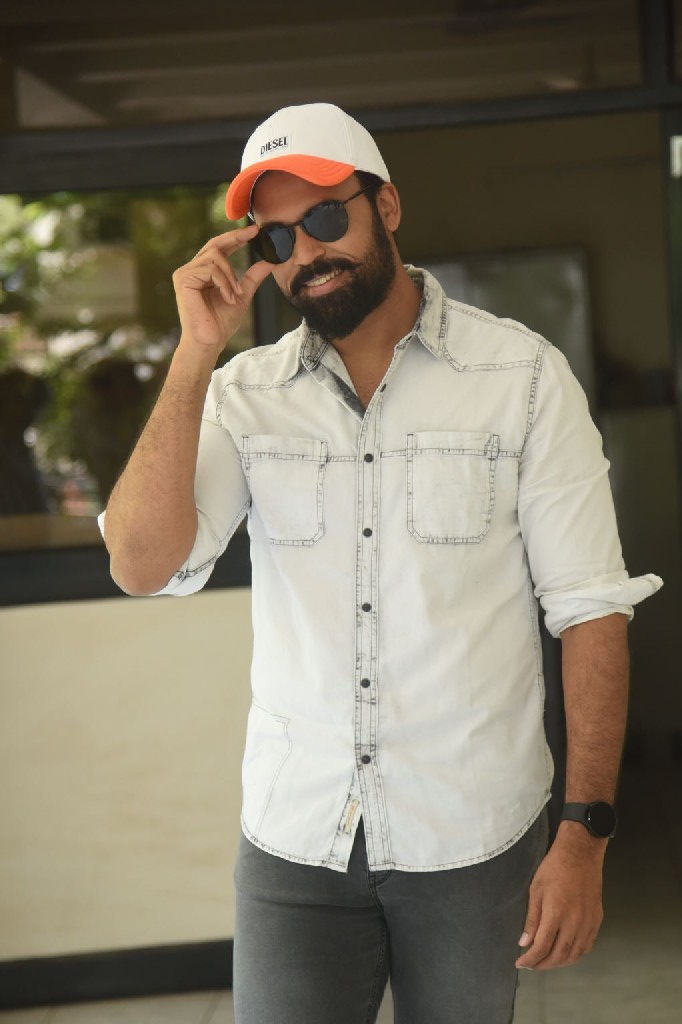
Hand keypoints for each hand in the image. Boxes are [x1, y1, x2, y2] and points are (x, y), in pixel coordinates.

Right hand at [172, 224, 272, 357]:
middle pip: (215, 244)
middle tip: (254, 232)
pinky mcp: (183, 279)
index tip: (254, 230)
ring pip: (215, 257)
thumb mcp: (242, 295)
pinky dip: (224, 283)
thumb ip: (252, 278)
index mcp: (203, 272)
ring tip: (236, 295)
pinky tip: (228, 298)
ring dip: (231, 276)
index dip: (236, 237)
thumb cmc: (221, 323)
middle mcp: (191, 269)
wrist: (209, 342)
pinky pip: (210, 269)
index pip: (219, 248)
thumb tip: (269, 261)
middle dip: (235, 238)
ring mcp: (185, 273)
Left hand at [516, 824, 605, 969]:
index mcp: (556, 913)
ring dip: (559, 962)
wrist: (581, 853)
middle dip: (543, 964)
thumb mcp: (536, 889)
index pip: (542, 947)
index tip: (520, 963)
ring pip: (574, 954)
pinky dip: (574, 954)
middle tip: (531, 965)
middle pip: (559, 955)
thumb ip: (532, 919)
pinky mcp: (597, 919)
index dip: (530, 959)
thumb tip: (524, 943)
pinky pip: (586, 945)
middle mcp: (575, 922)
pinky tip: (564, 952)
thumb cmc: (554, 867)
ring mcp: (588, 922)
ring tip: (545, 961)